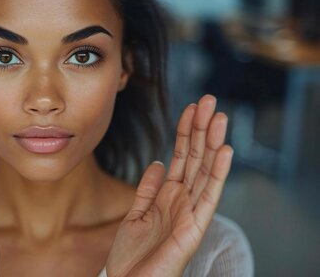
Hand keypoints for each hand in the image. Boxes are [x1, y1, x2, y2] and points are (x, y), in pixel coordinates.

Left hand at [105, 95, 232, 276]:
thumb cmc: (132, 255)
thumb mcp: (136, 214)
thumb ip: (148, 188)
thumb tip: (157, 162)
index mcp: (169, 196)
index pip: (182, 156)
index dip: (186, 132)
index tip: (190, 107)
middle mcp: (183, 201)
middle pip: (196, 158)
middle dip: (202, 129)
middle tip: (209, 100)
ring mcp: (191, 213)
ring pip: (205, 171)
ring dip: (213, 143)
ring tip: (219, 117)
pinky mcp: (194, 228)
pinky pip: (208, 197)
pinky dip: (218, 174)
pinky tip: (224, 151)